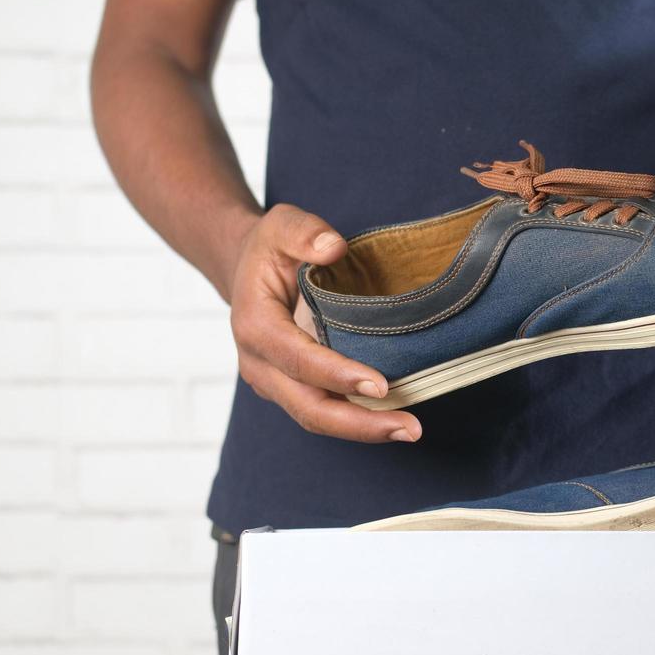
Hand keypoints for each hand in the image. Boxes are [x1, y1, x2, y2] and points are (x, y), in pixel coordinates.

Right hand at [228, 204, 421, 442]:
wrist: (245, 270)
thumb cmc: (268, 249)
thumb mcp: (280, 224)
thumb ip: (303, 232)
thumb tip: (334, 247)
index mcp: (255, 326)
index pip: (298, 360)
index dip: (338, 375)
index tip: (380, 385)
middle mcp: (260, 364)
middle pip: (308, 407)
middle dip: (358, 423)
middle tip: (409, 428)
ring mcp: (274, 382)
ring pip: (316, 418)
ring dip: (363, 430)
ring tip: (409, 430)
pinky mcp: (291, 389)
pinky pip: (323, 413)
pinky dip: (358, 421)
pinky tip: (394, 421)